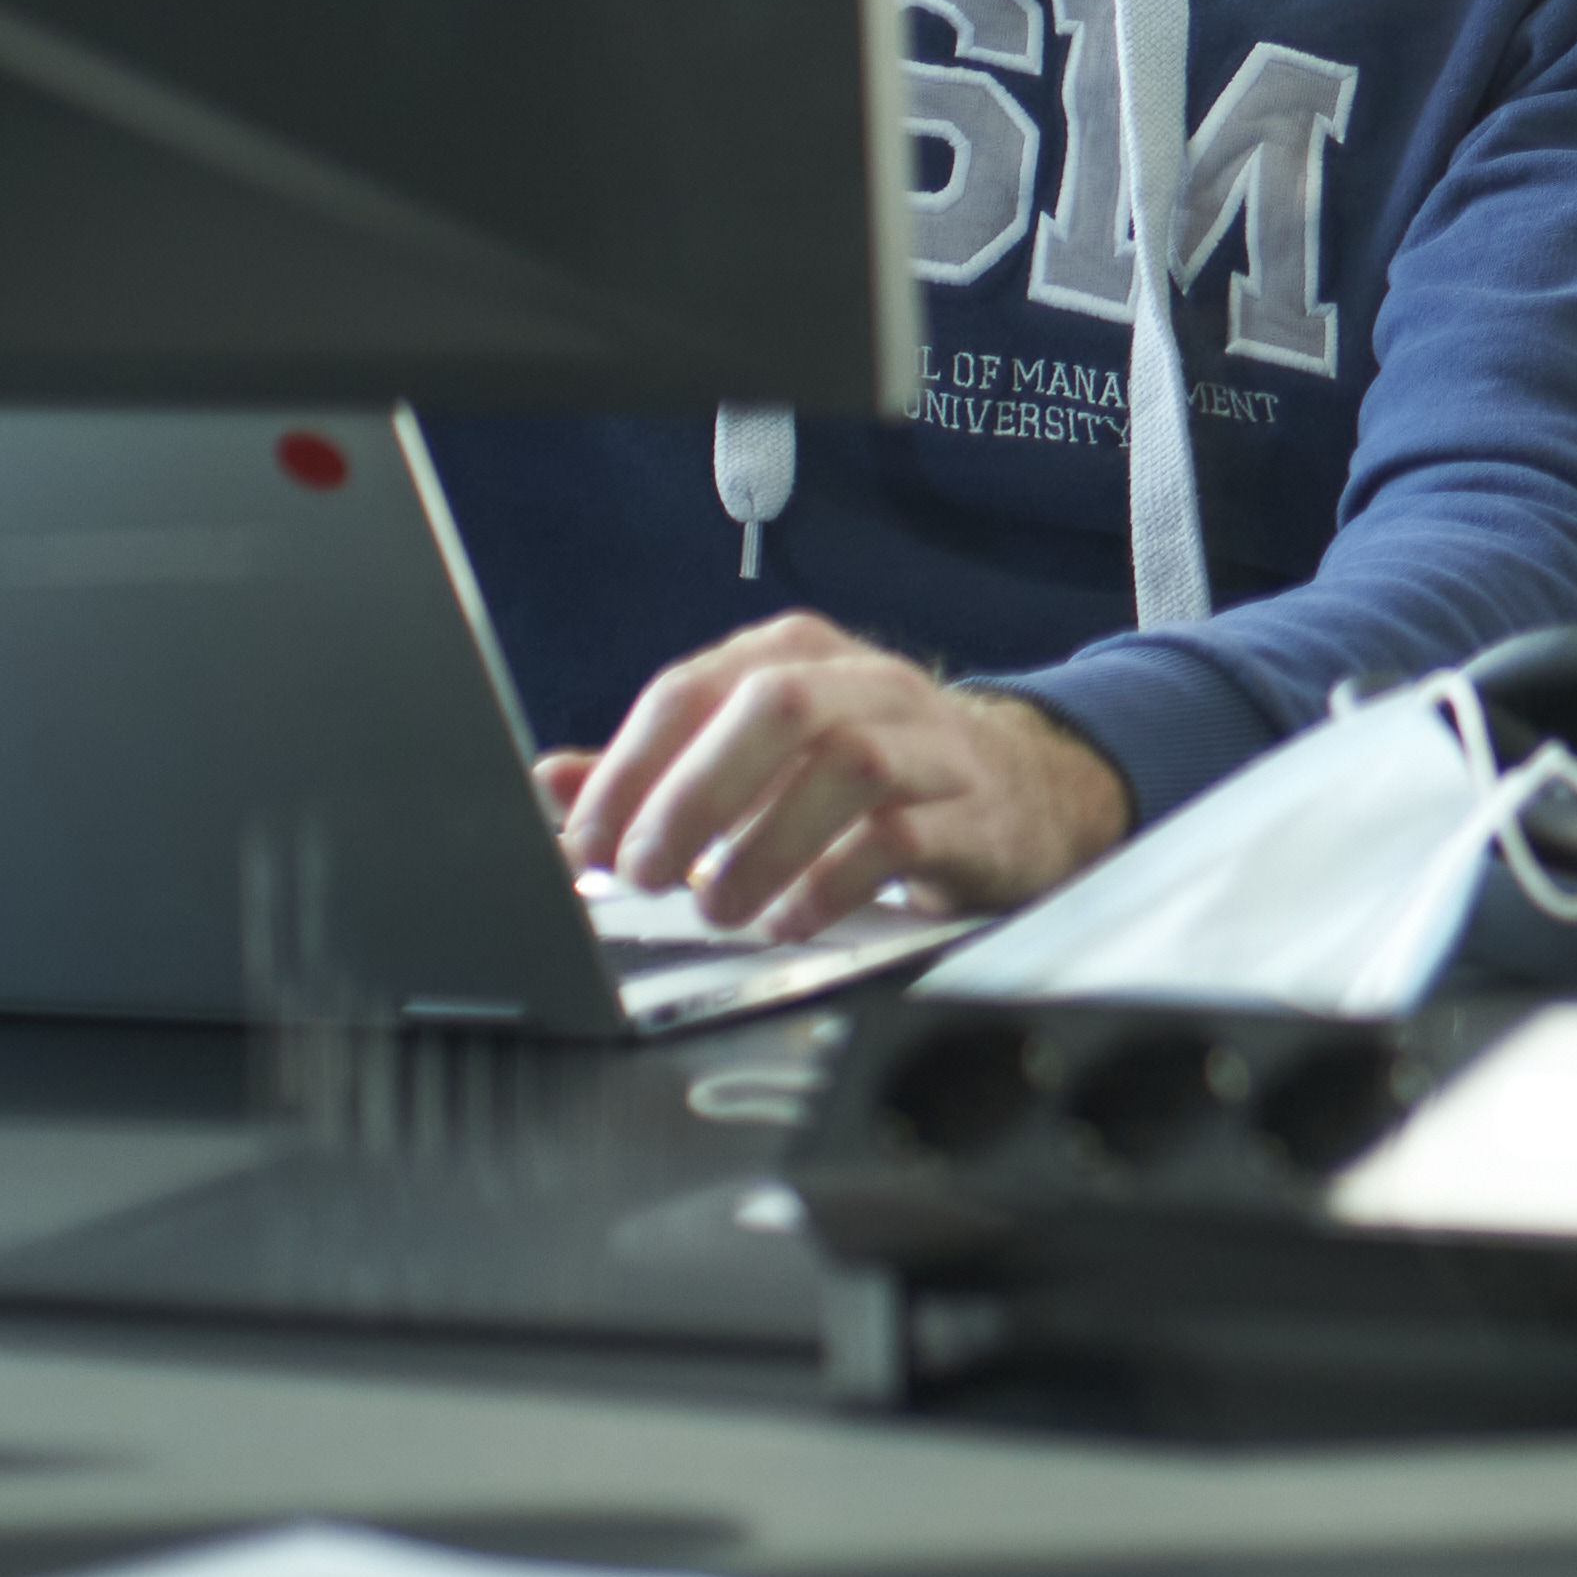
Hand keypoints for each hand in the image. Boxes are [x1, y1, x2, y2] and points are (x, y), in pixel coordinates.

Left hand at [542, 615, 1137, 939]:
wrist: (1024, 791)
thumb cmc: (869, 774)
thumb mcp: (759, 758)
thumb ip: (662, 768)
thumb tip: (552, 783)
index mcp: (798, 656)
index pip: (694, 688)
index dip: (628, 770)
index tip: (586, 845)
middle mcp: (868, 683)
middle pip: (777, 705)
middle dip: (693, 795)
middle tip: (645, 873)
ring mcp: (930, 743)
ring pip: (848, 765)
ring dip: (763, 846)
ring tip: (717, 908)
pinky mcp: (973, 811)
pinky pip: (901, 839)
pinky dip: (830, 884)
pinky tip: (790, 920)